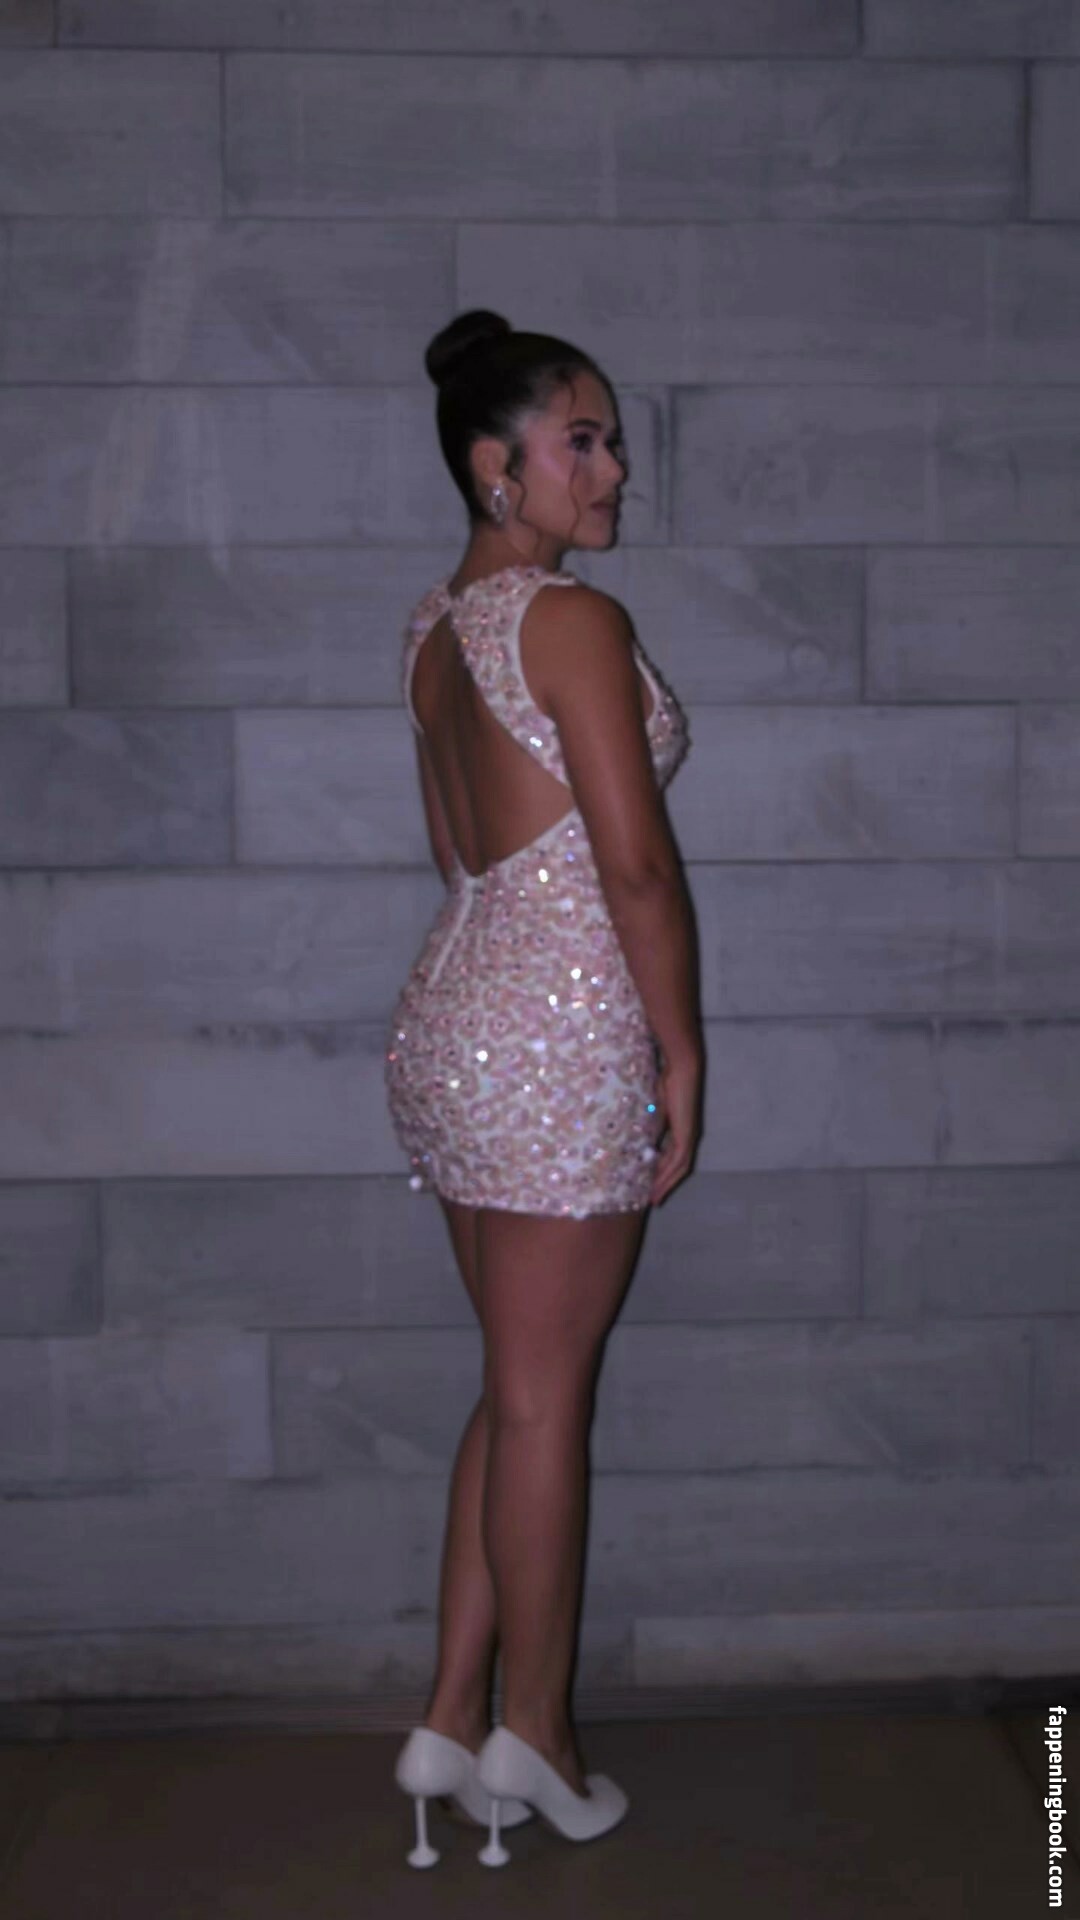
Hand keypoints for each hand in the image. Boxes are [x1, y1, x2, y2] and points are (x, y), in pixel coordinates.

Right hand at [649, 1051, 702, 1206]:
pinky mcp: (687, 1135)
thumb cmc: (667, 1083)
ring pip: (679, 1168)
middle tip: (652, 1199)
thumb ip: (651, 1126)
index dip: (662, 1172)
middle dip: (665, 1184)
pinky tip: (657, 1183)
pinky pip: (678, 1160)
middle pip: (678, 1168)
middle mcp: (689, 1137)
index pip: (672, 1157)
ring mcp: (690, 1137)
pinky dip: (668, 1174)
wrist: (681, 1071)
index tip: (650, 1183)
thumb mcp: (654, 1110)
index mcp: (682, 1130)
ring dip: (665, 1183)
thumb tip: (641, 1141)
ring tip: (653, 1198)